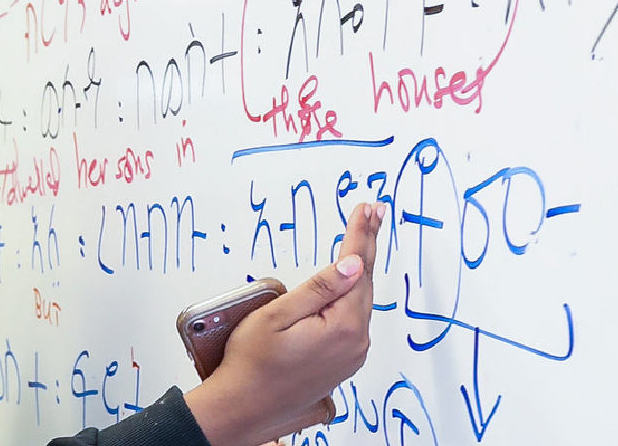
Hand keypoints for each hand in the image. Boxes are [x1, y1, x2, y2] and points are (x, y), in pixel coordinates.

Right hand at [182, 202, 384, 445]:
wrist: (245, 407)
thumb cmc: (251, 365)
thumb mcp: (277, 317)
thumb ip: (318, 289)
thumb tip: (352, 266)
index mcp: (342, 327)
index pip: (356, 269)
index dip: (360, 235)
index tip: (366, 210)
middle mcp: (355, 343)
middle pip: (364, 283)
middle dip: (367, 245)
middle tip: (373, 212)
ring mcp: (352, 355)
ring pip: (361, 301)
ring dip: (361, 269)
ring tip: (364, 237)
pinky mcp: (344, 362)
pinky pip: (354, 319)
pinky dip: (353, 295)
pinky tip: (350, 281)